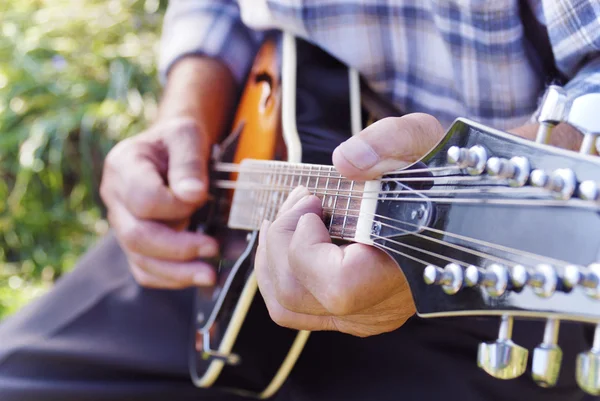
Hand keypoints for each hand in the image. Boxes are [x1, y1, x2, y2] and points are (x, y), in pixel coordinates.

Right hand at [100, 117, 218, 288]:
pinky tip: (196, 275)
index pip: (143, 199)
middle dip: (178, 249)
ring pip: (140, 260)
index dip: (175, 206)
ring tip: (209, 275)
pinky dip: (171, 278)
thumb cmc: (179, 140)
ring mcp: (122, 223)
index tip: (202, 198)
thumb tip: (192, 196)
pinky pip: (145, 271)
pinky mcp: (135, 243)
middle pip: (136, 236)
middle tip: (213, 249)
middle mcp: (115, 198)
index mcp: (123, 166)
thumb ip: (189, 162)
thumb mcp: (187, 135)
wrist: (171, 148)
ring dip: (177, 272)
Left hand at [255, 113, 444, 336]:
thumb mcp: (424, 141)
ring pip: (286, 306)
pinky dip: (280, 268)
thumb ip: (391, 142)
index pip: (336, 286)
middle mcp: (380, 307)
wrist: (456, 207)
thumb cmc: (438, 176)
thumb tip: (346, 161)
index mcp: (406, 273)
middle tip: (300, 198)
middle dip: (281, 238)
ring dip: (273, 254)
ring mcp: (361, 316)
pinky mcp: (349, 313)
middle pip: (295, 295)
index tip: (317, 202)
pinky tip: (292, 236)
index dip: (307, 246)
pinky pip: (295, 305)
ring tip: (290, 214)